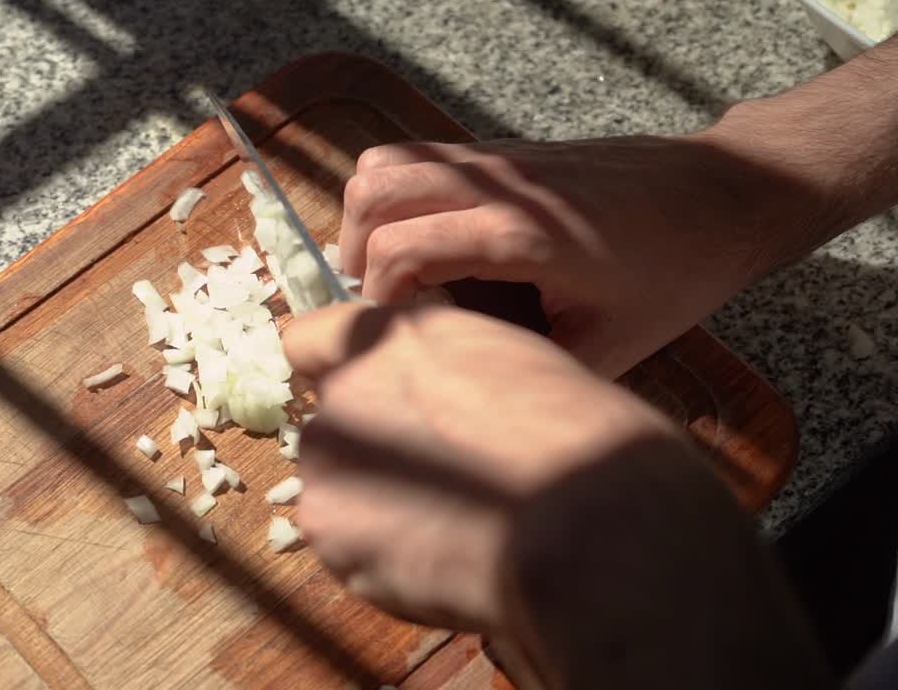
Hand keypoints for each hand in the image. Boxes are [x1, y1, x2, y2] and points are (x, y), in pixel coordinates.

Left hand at [283, 302, 832, 688]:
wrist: (585, 523)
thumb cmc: (582, 442)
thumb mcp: (513, 366)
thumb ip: (452, 373)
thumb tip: (441, 397)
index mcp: (396, 336)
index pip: (312, 338)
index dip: (338, 373)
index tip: (372, 402)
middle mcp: (345, 388)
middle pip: (333, 422)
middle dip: (372, 450)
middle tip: (436, 483)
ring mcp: (327, 459)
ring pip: (337, 485)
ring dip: (374, 504)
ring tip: (448, 528)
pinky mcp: (325, 528)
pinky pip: (342, 543)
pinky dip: (378, 557)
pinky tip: (439, 562)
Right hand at [339, 135, 787, 377]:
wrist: (726, 195)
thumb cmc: (680, 272)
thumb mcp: (612, 347)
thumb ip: (532, 368)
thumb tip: (468, 388)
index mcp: (521, 236)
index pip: (398, 251)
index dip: (379, 300)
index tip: (403, 333)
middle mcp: (499, 185)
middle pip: (372, 190)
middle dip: (356, 249)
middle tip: (383, 297)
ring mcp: (500, 159)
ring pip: (387, 160)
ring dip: (371, 214)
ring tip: (394, 264)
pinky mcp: (506, 150)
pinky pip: (421, 155)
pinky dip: (400, 193)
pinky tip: (433, 238)